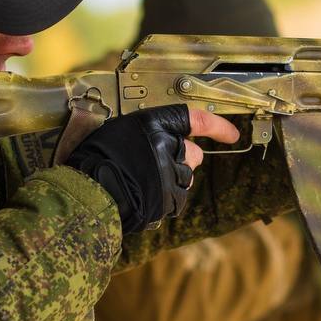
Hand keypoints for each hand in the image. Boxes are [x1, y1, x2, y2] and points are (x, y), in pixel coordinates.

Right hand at [67, 106, 237, 233]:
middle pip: (193, 153)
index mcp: (152, 125)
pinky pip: (174, 198)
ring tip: (142, 181)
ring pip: (184, 177)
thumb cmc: (94, 160)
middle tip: (154, 163)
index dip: (217, 126)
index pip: (195, 119)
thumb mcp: (117, 131)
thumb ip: (145, 133)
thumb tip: (158, 138)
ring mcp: (170, 175)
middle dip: (181, 158)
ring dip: (171, 179)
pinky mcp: (169, 200)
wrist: (88, 194)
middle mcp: (167, 148)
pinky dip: (163, 198)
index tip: (232, 133)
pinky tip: (142, 195)